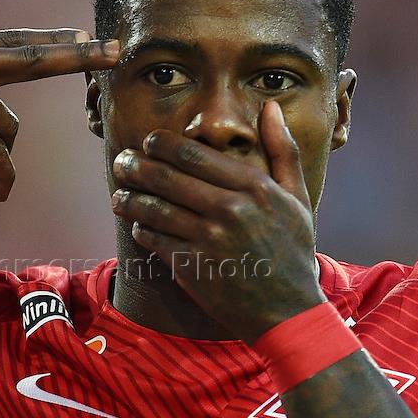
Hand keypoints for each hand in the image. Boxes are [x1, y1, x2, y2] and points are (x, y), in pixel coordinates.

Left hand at [111, 101, 325, 341]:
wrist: (288, 310)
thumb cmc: (292, 251)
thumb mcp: (297, 197)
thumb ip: (283, 150)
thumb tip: (270, 107)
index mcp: (254, 187)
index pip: (194, 155)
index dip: (163, 145)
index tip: (149, 141)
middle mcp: (230, 210)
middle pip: (166, 177)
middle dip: (136, 165)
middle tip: (122, 161)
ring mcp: (208, 240)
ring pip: (153, 208)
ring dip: (129, 198)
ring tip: (120, 194)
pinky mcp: (192, 267)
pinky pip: (154, 239)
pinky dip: (141, 229)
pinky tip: (138, 224)